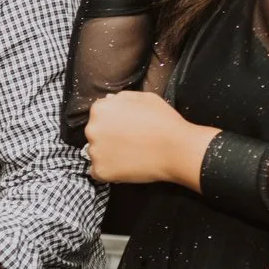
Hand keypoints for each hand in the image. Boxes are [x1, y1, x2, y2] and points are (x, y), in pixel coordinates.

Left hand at [83, 89, 216, 188]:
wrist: (176, 149)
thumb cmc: (164, 121)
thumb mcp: (145, 98)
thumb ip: (122, 98)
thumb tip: (108, 100)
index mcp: (100, 109)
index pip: (99, 115)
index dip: (113, 121)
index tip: (126, 127)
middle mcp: (92, 129)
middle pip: (95, 133)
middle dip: (108, 137)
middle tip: (129, 142)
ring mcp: (94, 151)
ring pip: (96, 153)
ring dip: (108, 154)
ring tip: (130, 155)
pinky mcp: (100, 171)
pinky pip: (98, 171)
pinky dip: (109, 171)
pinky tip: (126, 167)